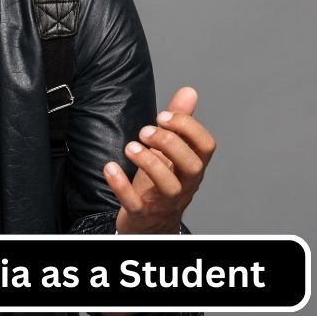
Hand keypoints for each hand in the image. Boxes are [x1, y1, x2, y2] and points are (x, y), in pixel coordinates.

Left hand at [102, 86, 215, 233]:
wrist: (150, 223)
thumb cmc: (160, 182)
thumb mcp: (169, 151)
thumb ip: (178, 123)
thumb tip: (189, 92)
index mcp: (192, 166)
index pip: (206, 146)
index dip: (188, 127)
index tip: (164, 116)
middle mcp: (184, 184)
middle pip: (192, 165)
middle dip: (170, 143)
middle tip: (145, 131)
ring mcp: (164, 201)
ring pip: (169, 186)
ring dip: (149, 162)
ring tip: (131, 146)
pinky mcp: (142, 214)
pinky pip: (135, 203)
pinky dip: (121, 185)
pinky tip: (110, 167)